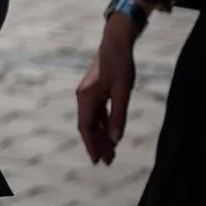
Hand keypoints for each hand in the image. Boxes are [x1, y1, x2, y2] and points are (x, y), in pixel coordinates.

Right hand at [77, 13, 138, 163]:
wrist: (116, 44)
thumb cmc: (120, 66)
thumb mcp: (122, 92)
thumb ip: (118, 116)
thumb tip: (115, 139)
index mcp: (86, 97)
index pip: (85, 126)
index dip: (91, 145)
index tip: (97, 160)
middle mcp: (83, 97)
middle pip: (88, 126)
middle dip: (97, 144)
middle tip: (107, 162)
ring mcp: (88, 95)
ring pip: (92, 121)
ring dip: (101, 136)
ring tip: (111, 152)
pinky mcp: (95, 92)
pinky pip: (97, 114)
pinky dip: (103, 125)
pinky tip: (112, 134)